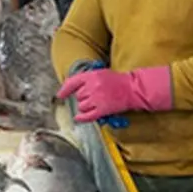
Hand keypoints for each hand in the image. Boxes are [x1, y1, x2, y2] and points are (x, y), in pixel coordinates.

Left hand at [57, 66, 171, 122]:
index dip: (65, 90)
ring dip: (85, 107)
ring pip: (81, 107)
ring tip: (95, 103)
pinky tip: (79, 118)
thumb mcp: (100, 73)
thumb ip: (86, 79)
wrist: (132, 88)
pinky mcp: (102, 110)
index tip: (60, 95)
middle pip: (78, 97)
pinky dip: (82, 118)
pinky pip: (87, 116)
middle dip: (83, 98)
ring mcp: (97, 99)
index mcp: (92, 75)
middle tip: (93, 96)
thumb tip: (69, 87)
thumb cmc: (117, 81)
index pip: (72, 82)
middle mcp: (93, 87)